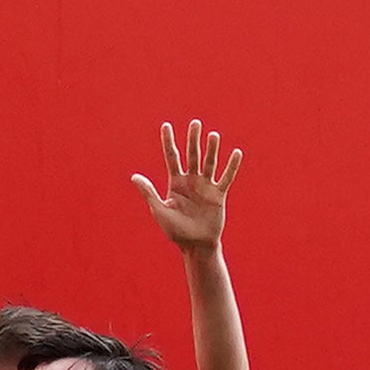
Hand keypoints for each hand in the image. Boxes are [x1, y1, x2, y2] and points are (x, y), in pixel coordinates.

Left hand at [138, 118, 240, 250]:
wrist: (195, 245)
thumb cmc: (175, 230)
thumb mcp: (159, 210)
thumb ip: (149, 192)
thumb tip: (134, 176)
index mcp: (175, 183)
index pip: (172, 157)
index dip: (168, 142)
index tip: (166, 125)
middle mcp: (191, 181)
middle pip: (192, 155)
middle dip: (193, 140)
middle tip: (195, 123)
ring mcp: (205, 186)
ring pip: (209, 163)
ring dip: (211, 150)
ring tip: (213, 135)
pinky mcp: (218, 195)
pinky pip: (226, 178)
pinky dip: (231, 166)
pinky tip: (236, 153)